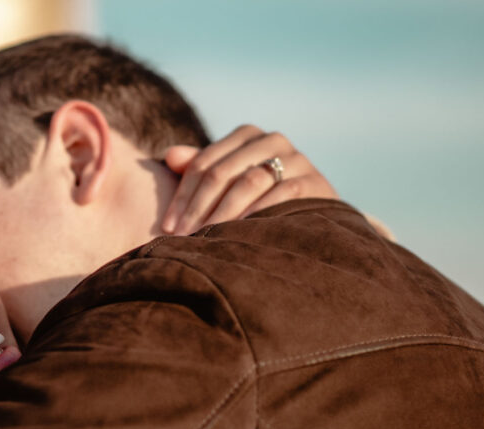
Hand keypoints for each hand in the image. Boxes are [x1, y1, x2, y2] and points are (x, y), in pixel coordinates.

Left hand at [161, 125, 338, 234]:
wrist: (314, 209)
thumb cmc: (261, 195)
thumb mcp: (229, 180)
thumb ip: (200, 167)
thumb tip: (169, 155)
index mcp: (246, 135)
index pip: (203, 163)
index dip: (182, 197)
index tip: (168, 226)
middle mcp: (272, 139)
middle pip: (222, 172)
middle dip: (198, 208)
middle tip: (183, 237)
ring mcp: (295, 158)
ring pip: (249, 182)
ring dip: (223, 214)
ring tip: (206, 238)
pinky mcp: (313, 181)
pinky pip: (281, 195)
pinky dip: (258, 214)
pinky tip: (240, 234)